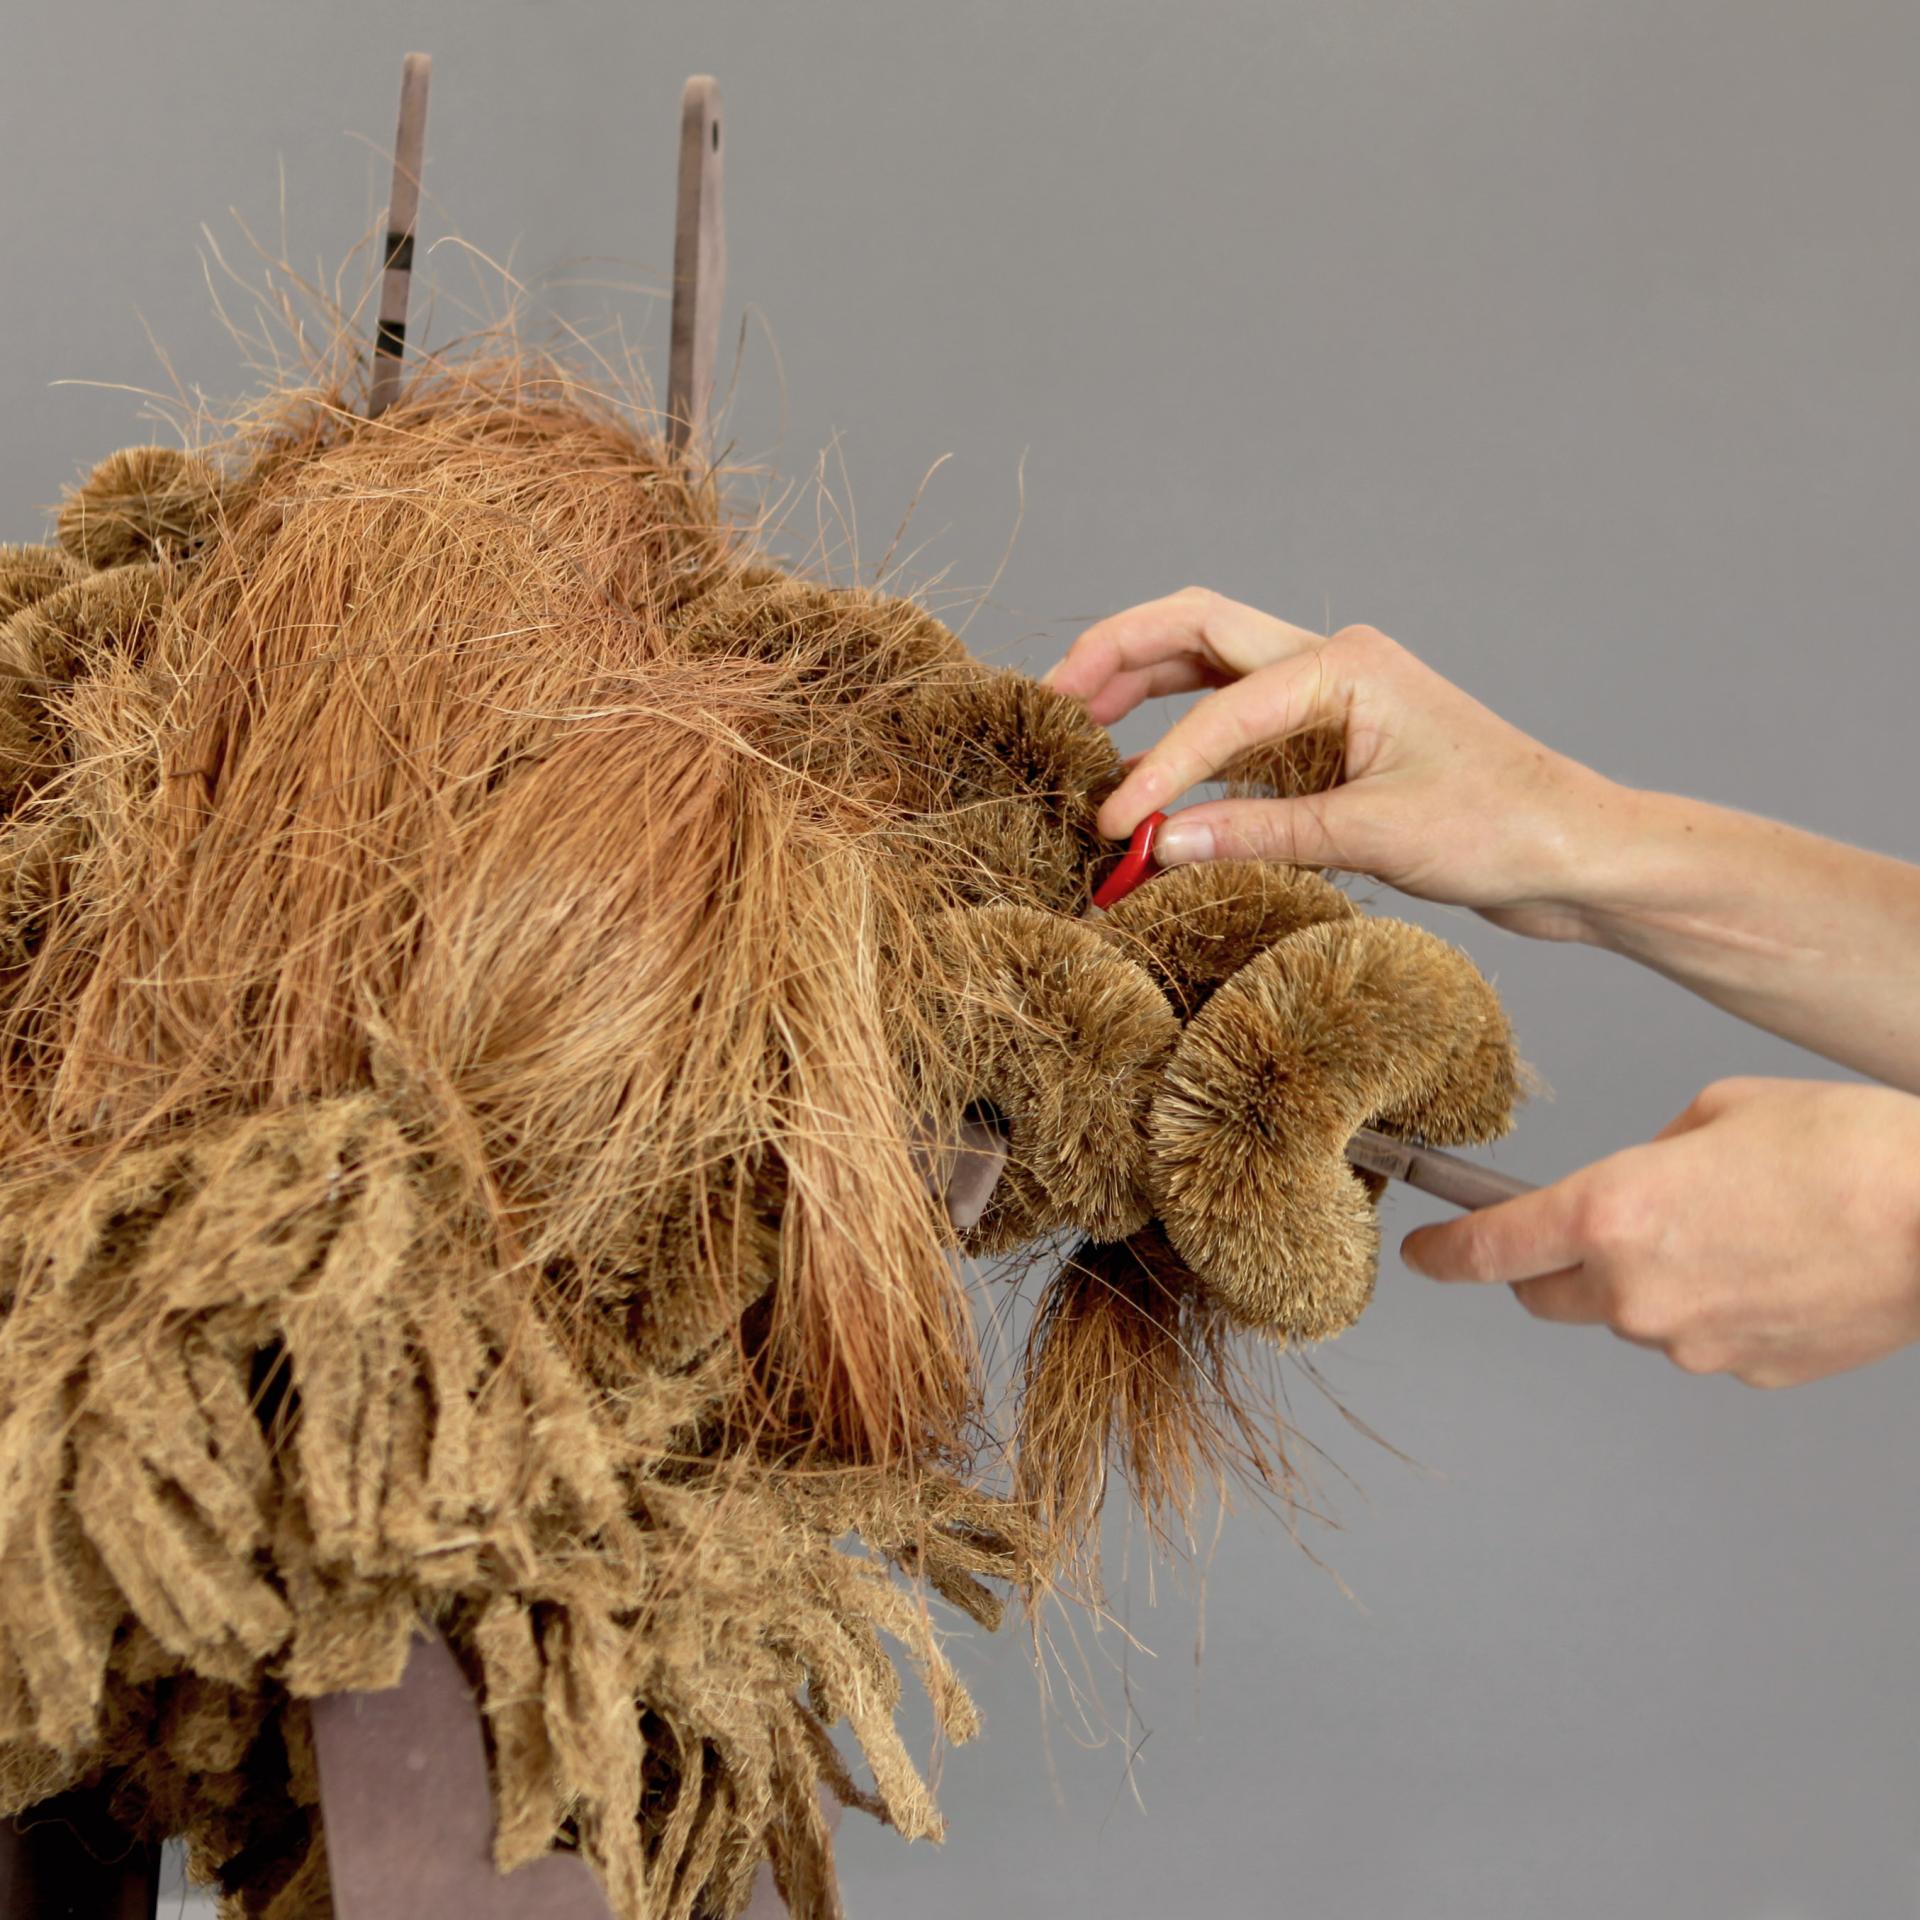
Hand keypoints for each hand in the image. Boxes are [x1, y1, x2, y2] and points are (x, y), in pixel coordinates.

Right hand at [1045, 588, 1623, 940]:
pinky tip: (1150, 769)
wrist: (1575, 849)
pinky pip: (1236, 715)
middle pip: (1194, 627)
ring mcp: (1331, 693)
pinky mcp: (1332, 735)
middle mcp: (1331, 661)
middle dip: (1114, 656)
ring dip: (1140, 682)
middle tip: (1051, 702)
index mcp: (1345, 665)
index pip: (1217, 709)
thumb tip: (1158, 844)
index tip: (1112, 825)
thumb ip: (1260, 833)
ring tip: (1077, 719)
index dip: (1155, 769)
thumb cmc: (1501, 827)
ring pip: (1209, 662)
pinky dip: (1182, 731)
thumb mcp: (1374, 834)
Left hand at [1400, 1077, 1919, 1386]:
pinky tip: (1764, 1266)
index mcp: (1608, 1213)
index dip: (1444, 1253)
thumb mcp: (1712, 1113)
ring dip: (1641, 1282)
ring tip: (1724, 1230)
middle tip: (1589, 1226)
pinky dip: (1708, 1308)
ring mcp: (1690, 1341)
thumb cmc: (1841, 1147)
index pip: (1487, 1249)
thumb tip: (1636, 1183)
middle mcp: (1635, 1289)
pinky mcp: (1745, 1371)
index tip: (1424, 1252)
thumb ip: (1644, 1158)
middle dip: (1543, 1265)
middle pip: (1542, 1296)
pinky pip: (1695, 1338)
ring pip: (1626, 1316)